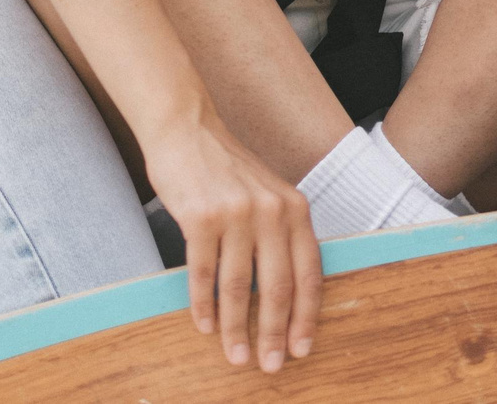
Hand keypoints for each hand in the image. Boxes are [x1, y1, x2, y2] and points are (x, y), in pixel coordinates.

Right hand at [141, 115, 324, 371]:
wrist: (187, 130)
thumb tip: (286, 294)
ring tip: (235, 355)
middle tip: (271, 365)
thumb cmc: (226, 170)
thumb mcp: (268, 195)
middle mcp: (271, 211)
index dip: (307, 315)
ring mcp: (236, 213)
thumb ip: (280, 233)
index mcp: (295, 208)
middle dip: (275, 332)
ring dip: (237, 328)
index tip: (303, 347)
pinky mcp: (201, 218)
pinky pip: (203, 273)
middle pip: (278, 286)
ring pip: (239, 286)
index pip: (309, 272)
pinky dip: (203, 304)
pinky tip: (205, 325)